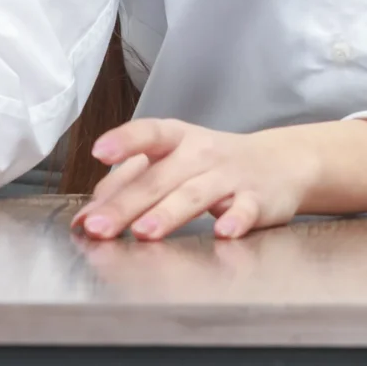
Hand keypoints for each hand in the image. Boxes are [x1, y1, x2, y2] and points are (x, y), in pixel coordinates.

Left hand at [72, 117, 366, 241]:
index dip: (124, 140)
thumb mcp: (172, 163)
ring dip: (170, 213)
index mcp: (177, 139)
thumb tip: (86, 215)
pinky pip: (246, 209)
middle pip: (160, 177)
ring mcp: (231, 175)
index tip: (100, 151)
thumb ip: (129, 185)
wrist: (280, 163)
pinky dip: (235, 220)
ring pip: (196, 193)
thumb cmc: (213, 164)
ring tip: (145, 232)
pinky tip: (222, 232)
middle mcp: (202, 152)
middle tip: (98, 227)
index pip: (149, 134)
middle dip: (127, 204)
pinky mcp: (258, 199)